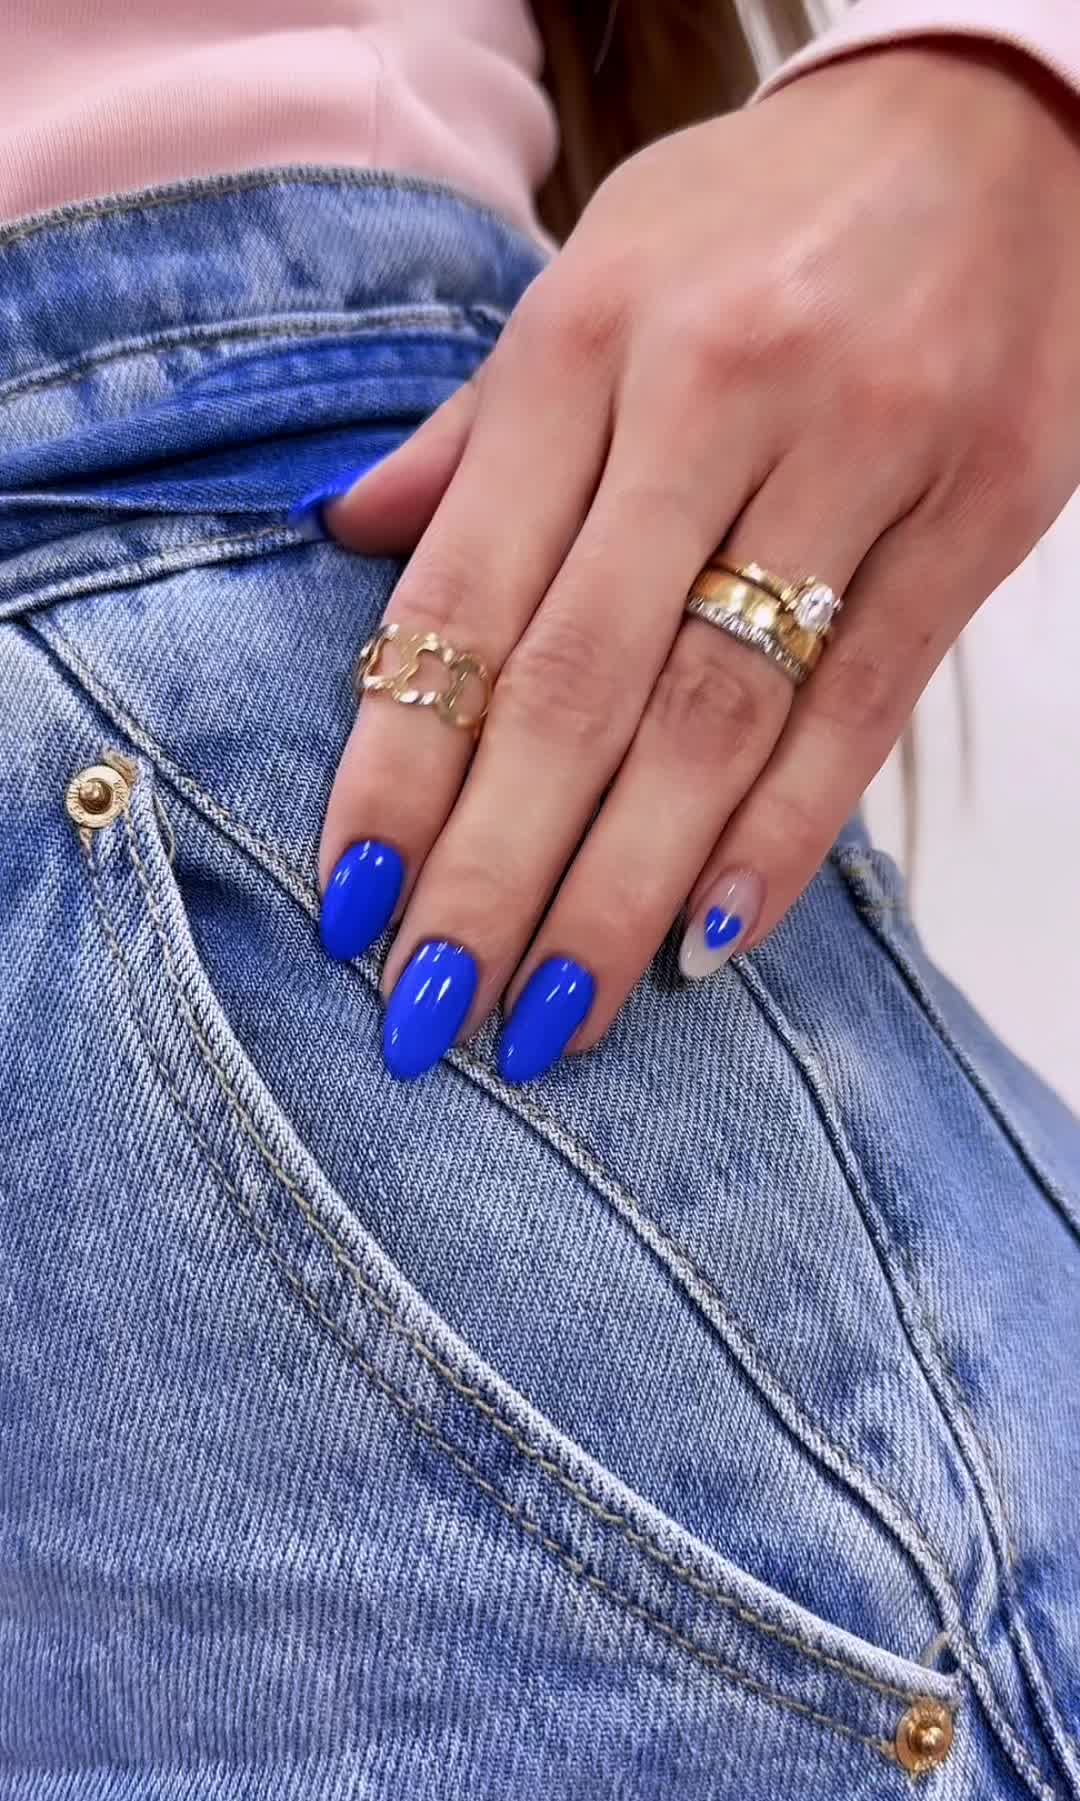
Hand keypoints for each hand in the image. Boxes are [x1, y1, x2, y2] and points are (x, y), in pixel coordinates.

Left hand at [314, 43, 1079, 1081]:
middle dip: (493, 872)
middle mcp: (711, 397)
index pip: (463, 598)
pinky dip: (782, 838)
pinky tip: (707, 940)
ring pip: (714, 721)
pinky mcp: (978, 512)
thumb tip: (353, 539)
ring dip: (620, 892)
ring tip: (553, 1015)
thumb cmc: (768, 214)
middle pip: (576, 687)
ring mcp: (858, 454)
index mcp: (586, 341)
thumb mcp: (599, 271)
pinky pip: (864, 709)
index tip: (352, 906)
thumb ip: (480, 427)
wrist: (999, 120)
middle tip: (429, 1013)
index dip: (400, 769)